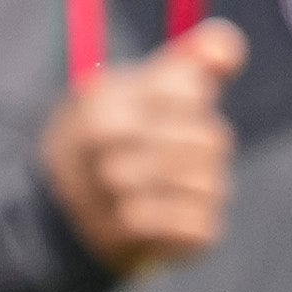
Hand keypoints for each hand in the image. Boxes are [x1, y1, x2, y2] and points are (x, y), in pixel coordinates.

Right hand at [41, 20, 246, 278]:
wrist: (62, 212)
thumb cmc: (114, 137)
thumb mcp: (137, 89)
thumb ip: (186, 64)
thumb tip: (228, 49)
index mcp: (102, 108)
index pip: (191, 89)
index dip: (196, 96)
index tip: (172, 107)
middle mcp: (105, 156)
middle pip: (210, 139)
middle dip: (205, 143)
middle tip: (179, 152)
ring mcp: (117, 204)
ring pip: (209, 184)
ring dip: (206, 184)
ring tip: (177, 184)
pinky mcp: (135, 242)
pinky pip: (200, 226)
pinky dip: (197, 221)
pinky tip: (174, 214)